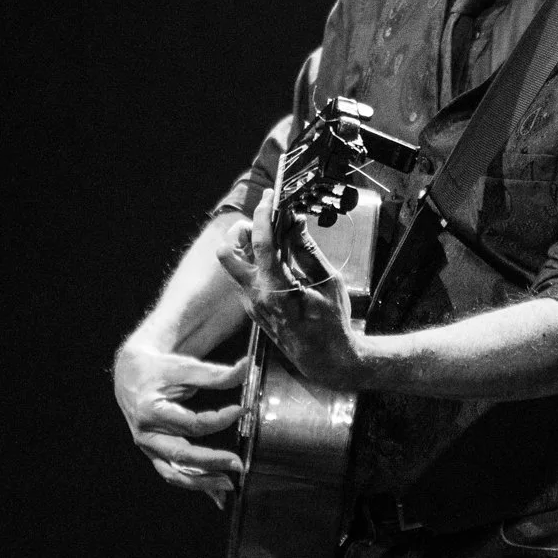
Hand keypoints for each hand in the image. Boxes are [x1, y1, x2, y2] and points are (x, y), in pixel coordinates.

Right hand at [112, 341, 247, 502]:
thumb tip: (246, 368)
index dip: (219, 420)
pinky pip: (173, 473)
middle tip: (238, 464)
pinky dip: (194, 484)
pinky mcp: (153, 453)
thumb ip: (214, 374)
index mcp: (151, 410)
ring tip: (228, 485)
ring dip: (202, 482)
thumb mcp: (184, 367)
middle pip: (181, 455)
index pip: (191, 424)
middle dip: (211, 463)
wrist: (130, 374)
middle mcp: (146, 433)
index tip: (241, 411)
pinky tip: (215, 494)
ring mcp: (148, 447)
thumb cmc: (158, 370)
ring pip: (174, 472)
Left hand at [215, 194, 366, 390]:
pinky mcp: (252, 307)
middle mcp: (255, 295)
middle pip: (227, 252)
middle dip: (240, 230)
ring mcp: (251, 303)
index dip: (263, 214)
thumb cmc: (331, 324)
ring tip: (274, 240)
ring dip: (247, 246)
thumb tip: (296, 224)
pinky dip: (256, 261)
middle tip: (262, 222)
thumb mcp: (328, 283)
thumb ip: (308, 251)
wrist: (324, 360)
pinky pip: (245, 277)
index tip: (269, 198)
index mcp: (275, 288)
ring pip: (234, 264)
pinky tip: (279, 261)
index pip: (259, 242)